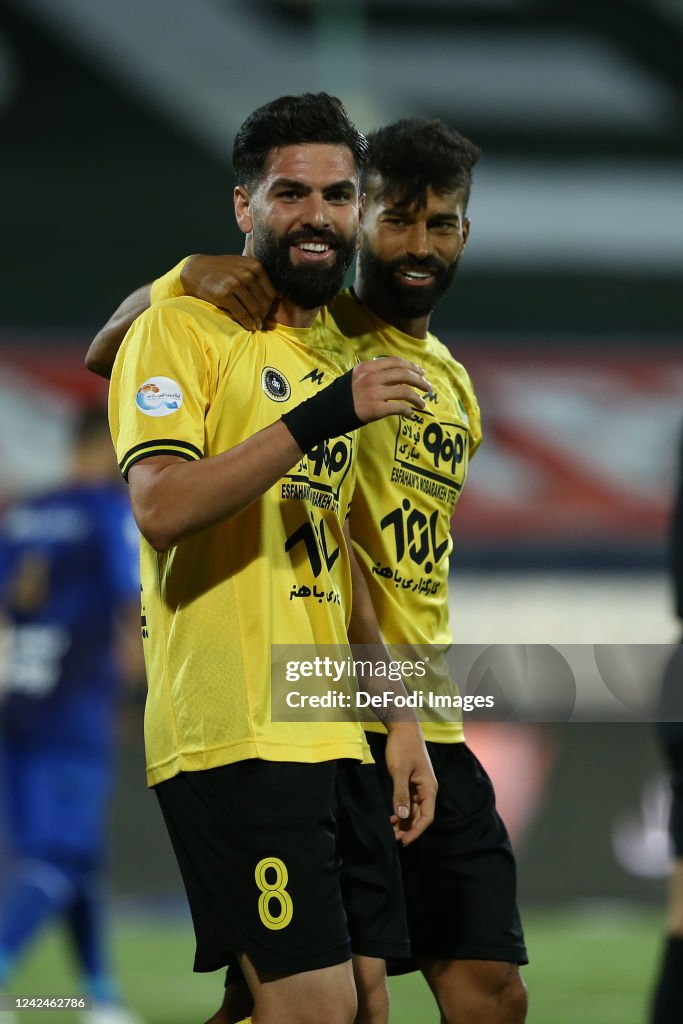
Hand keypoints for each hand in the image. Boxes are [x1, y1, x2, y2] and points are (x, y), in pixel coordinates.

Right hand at [181, 254, 276, 329]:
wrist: (196, 270)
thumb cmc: (221, 270)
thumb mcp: (242, 266)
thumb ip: (257, 277)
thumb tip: (280, 295)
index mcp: (255, 266)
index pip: (271, 292)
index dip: (270, 306)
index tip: (265, 314)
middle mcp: (247, 273)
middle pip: (264, 302)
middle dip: (263, 315)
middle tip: (261, 323)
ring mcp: (235, 283)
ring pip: (254, 309)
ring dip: (257, 321)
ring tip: (256, 327)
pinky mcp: (224, 294)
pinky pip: (241, 313)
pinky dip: (247, 323)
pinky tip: (249, 327)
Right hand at [351, 358, 430, 422]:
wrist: (327, 413)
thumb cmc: (343, 396)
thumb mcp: (355, 377)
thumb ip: (372, 372)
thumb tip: (394, 372)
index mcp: (367, 367)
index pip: (395, 362)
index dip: (412, 366)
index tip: (421, 372)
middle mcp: (371, 378)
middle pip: (403, 375)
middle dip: (419, 381)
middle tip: (428, 387)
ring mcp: (373, 393)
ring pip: (404, 392)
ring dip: (417, 398)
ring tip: (422, 404)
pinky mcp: (375, 409)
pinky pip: (398, 408)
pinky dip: (407, 411)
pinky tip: (410, 414)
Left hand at [383, 722, 436, 845]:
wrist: (403, 728)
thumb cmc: (403, 748)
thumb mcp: (399, 771)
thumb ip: (401, 794)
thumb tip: (403, 816)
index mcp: (429, 788)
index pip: (426, 817)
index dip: (416, 831)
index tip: (404, 842)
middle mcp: (427, 789)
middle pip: (421, 816)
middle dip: (409, 829)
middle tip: (393, 839)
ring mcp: (419, 786)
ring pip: (414, 810)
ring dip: (404, 821)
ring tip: (391, 832)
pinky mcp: (412, 782)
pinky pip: (409, 801)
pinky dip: (402, 811)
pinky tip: (392, 817)